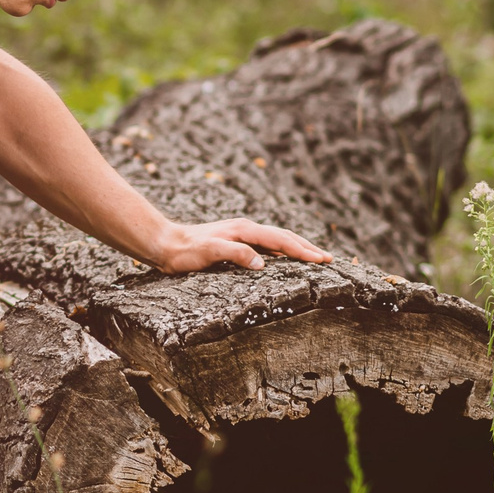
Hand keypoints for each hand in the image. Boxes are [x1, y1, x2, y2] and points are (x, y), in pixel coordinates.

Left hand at [147, 216, 331, 272]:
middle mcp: (246, 228)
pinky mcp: (236, 241)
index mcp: (244, 230)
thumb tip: (263, 264)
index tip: (322, 260)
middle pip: (284, 236)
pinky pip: (266, 245)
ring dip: (296, 247)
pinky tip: (285, 259)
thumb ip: (236, 254)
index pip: (281, 240)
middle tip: (328, 258)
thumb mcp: (209, 252)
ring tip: (314, 256)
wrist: (165, 244)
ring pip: (276, 239)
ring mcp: (241, 234)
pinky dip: (281, 251)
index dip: (302, 250)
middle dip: (307, 247)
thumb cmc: (185, 252)